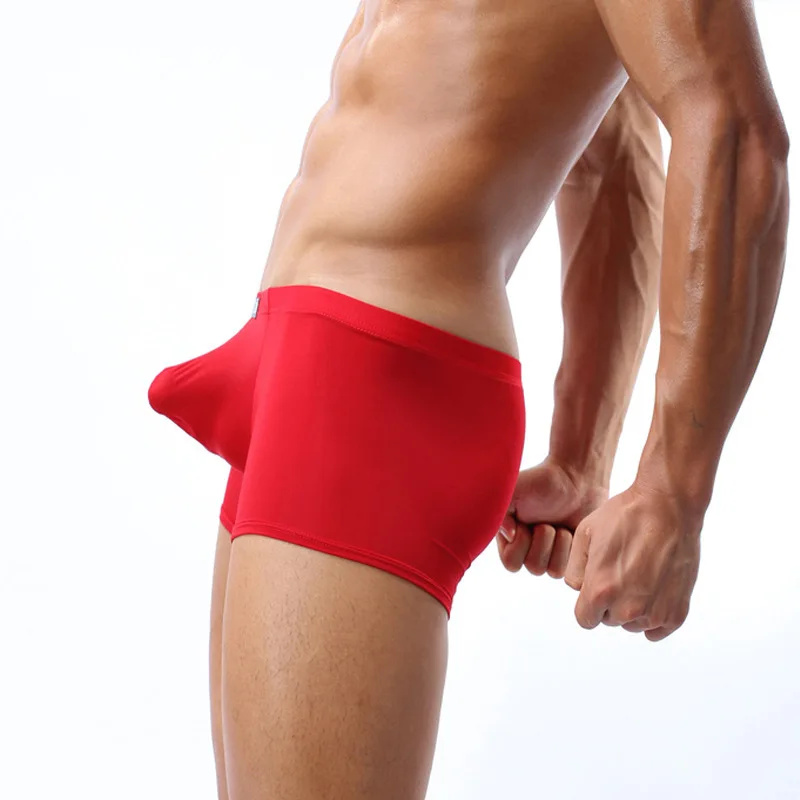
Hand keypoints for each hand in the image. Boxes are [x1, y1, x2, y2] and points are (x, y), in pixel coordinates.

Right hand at [496, 457, 607, 577]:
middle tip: (545, 522)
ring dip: (558, 543)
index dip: (521, 543)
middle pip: (534, 568)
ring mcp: (549, 556)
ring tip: (558, 525)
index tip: (525, 522)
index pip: (511, 562)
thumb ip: (498, 512)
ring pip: (552, 570)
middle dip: (543, 541)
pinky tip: (569, 531)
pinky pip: (570, 567)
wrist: (572, 478)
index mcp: (509, 539)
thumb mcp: (511, 492)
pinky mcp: (569, 558)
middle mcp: (527, 551)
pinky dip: (570, 547)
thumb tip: (510, 535)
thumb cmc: (539, 482)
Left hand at [564, 483, 702, 640]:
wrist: (668, 505)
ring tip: (640, 573)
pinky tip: (654, 589)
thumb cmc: (625, 516)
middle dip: (610, 601)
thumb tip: (580, 591)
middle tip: (622, 569)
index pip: (585, 619)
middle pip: (610, 620)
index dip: (588, 601)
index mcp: (600, 591)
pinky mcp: (678, 611)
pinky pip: (658, 629)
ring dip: (633, 608)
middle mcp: (628, 608)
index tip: (597, 583)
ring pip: (634, 625)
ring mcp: (655, 612)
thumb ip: (574, 571)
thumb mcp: (585, 535)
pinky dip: (654, 614)